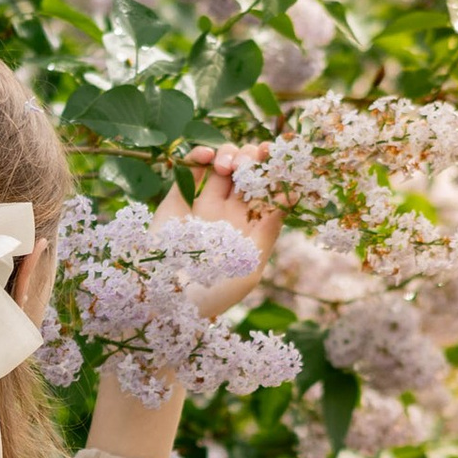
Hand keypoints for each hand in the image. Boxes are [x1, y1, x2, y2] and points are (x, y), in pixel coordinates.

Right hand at [157, 143, 282, 317]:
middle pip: (247, 174)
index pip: (267, 191)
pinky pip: (190, 170)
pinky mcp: (177, 201)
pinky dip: (199, 155)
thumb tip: (288, 197)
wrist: (168, 303)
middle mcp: (228, 215)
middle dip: (251, 159)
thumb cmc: (214, 293)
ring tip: (226, 166)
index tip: (277, 157)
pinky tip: (207, 157)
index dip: (274, 171)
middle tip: (250, 160)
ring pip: (222, 166)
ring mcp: (203, 206)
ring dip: (229, 155)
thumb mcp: (250, 267)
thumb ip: (269, 232)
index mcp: (249, 229)